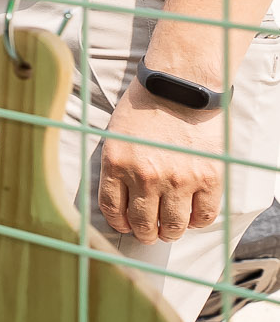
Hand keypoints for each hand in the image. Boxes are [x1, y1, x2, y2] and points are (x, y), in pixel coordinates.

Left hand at [99, 87, 226, 241]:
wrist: (180, 87)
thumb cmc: (144, 107)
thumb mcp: (115, 136)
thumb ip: (116, 168)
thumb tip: (120, 200)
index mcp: (116, 164)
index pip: (112, 209)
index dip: (119, 224)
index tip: (125, 226)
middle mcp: (145, 176)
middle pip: (143, 223)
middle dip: (145, 233)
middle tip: (149, 233)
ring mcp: (178, 179)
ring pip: (173, 225)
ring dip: (171, 232)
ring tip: (170, 230)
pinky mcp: (208, 178)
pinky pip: (204, 215)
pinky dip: (198, 222)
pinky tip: (192, 217)